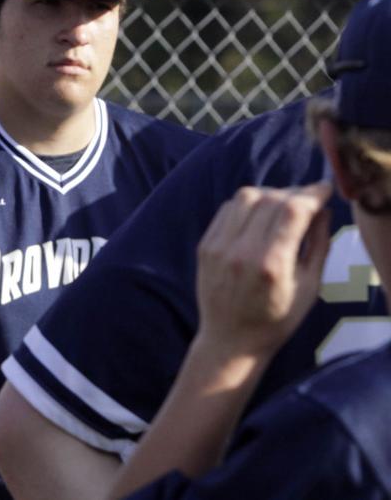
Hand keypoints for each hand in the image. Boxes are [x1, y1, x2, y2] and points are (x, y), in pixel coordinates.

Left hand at [195, 182, 331, 359]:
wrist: (230, 339)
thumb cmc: (277, 318)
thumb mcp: (309, 287)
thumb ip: (318, 245)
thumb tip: (322, 210)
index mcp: (271, 265)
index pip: (293, 211)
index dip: (312, 194)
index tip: (324, 190)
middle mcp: (241, 252)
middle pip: (270, 199)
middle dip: (294, 193)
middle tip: (308, 198)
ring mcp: (219, 247)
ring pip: (245, 197)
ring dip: (270, 194)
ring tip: (284, 205)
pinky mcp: (205, 245)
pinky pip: (227, 209)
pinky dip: (247, 204)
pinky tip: (260, 214)